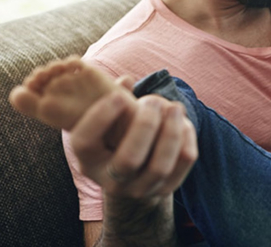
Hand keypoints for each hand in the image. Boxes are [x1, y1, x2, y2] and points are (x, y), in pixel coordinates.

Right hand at [68, 92, 196, 199]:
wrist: (133, 175)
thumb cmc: (116, 137)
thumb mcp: (107, 123)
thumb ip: (112, 99)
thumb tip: (126, 81)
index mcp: (88, 161)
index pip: (85, 144)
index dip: (100, 118)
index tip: (118, 97)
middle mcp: (111, 181)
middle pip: (128, 160)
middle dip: (145, 126)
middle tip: (154, 100)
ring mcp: (140, 189)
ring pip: (159, 167)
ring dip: (170, 133)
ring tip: (175, 107)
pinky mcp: (166, 188)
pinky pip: (181, 163)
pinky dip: (186, 139)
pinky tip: (182, 121)